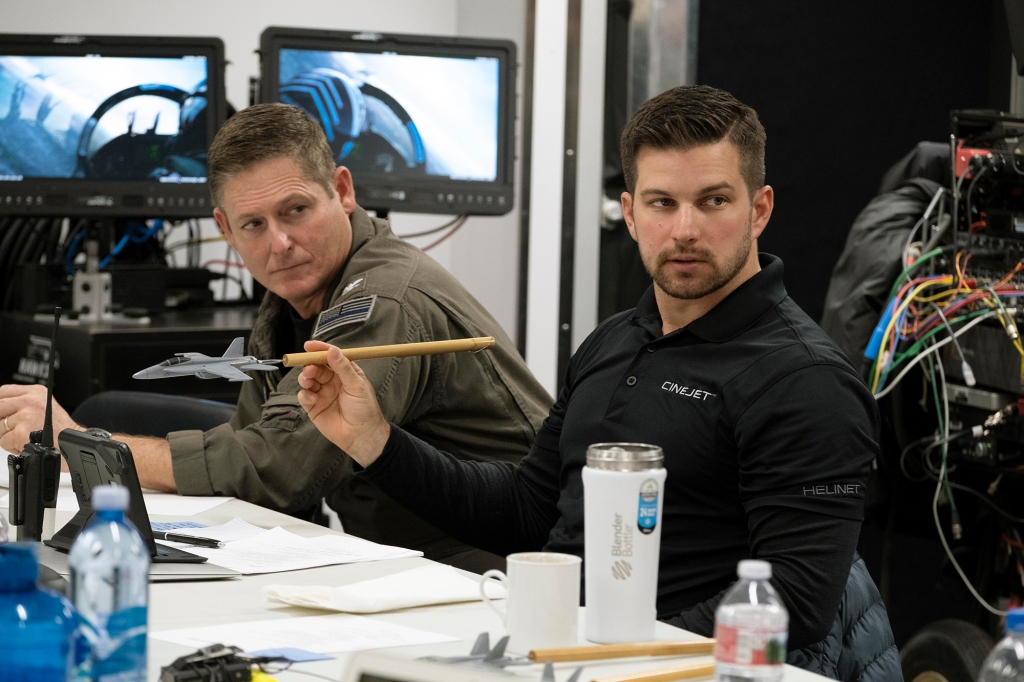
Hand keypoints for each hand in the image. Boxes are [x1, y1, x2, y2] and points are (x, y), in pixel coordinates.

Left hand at [0, 383, 80, 453]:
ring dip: (8, 435)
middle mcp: (30, 401)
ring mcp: (25, 416)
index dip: (0, 402)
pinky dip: (12, 446)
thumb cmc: (61, 430)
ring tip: (25, 437)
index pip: (4, 391)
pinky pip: (3, 441)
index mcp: (35, 392)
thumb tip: (2, 410)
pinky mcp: (21, 432)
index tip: (1, 411)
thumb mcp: (45, 406)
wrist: (72, 444)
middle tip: (15, 427)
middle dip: (2, 420)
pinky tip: (25, 444)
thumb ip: (24, 403)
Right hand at [296, 340, 389, 466]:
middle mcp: (332, 380)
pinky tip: (313, 399)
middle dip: (310, 364)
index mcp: (345, 372)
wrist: (362, 436)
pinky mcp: (314, 406)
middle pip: (316, 366)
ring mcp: (322, 393)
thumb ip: (343, 368)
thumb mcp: (356, 385)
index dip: (320, 349)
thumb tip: (332, 350)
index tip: (309, 345)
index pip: (330, 356)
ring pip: (307, 379)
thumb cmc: (365, 409)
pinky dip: (305, 394)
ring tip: (308, 381)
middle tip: (310, 368)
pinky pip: (304, 396)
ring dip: (305, 377)